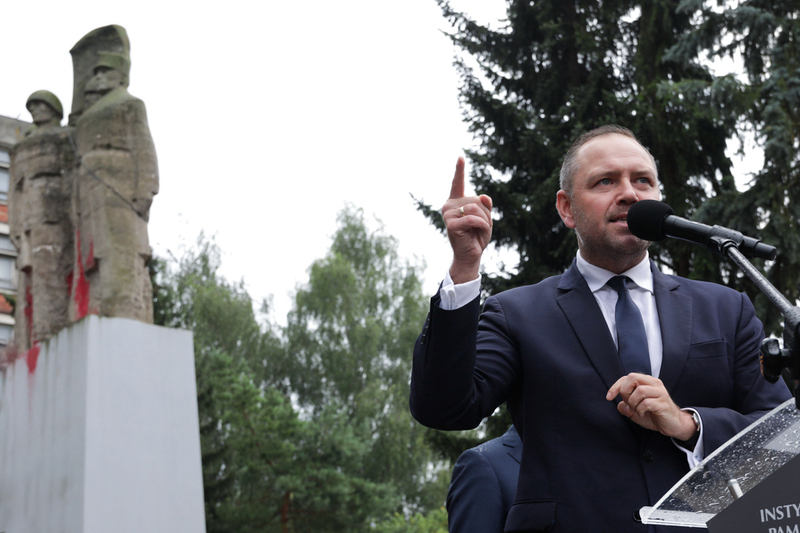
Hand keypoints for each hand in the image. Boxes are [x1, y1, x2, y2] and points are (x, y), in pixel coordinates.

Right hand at [442, 157, 492, 283]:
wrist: (470, 256)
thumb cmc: (476, 237)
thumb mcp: (485, 218)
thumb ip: (485, 206)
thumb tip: (483, 196)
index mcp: (456, 202)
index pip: (458, 184)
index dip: (459, 170)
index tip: (460, 157)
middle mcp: (449, 206)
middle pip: (476, 200)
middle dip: (485, 214)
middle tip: (480, 227)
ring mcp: (448, 214)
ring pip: (475, 208)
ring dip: (484, 220)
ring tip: (478, 231)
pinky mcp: (451, 224)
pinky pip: (474, 218)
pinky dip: (481, 225)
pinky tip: (478, 232)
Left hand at [606, 373, 696, 440]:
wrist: (672, 425)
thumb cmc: (653, 415)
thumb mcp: (635, 410)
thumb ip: (625, 406)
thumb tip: (620, 405)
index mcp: (646, 382)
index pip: (627, 377)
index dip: (615, 386)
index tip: (608, 397)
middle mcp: (654, 384)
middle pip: (632, 377)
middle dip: (625, 392)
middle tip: (628, 404)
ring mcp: (660, 392)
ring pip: (639, 390)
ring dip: (633, 402)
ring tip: (636, 410)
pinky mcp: (663, 403)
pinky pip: (646, 402)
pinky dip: (640, 409)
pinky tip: (642, 413)